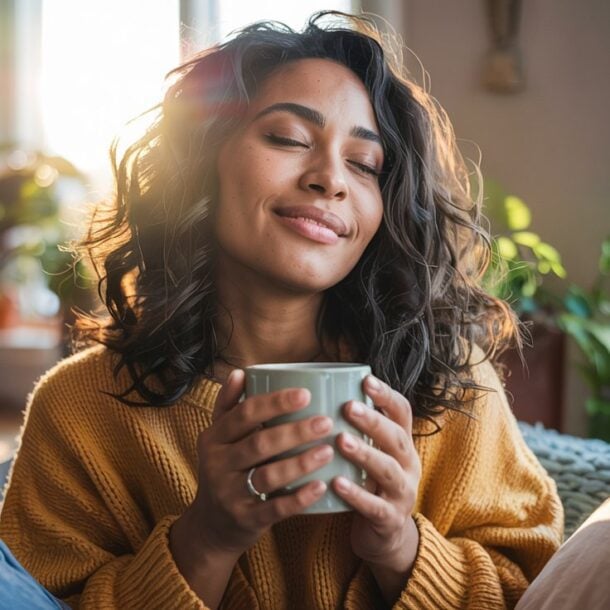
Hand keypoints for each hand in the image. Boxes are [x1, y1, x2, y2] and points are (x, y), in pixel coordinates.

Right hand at [182, 369, 334, 558]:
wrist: (210, 526)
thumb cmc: (223, 470)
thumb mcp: (217, 438)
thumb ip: (228, 405)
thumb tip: (242, 372)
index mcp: (214, 438)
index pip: (244, 414)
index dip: (275, 403)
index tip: (306, 394)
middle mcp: (218, 464)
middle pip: (260, 443)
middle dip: (295, 431)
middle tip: (326, 421)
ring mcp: (230, 494)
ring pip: (268, 476)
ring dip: (300, 463)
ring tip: (328, 450)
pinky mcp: (246, 520)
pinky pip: (275, 508)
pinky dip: (299, 498)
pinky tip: (320, 486)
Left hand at [332, 375, 420, 597]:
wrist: (384, 537)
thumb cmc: (367, 483)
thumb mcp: (369, 453)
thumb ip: (354, 428)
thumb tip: (317, 390)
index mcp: (402, 444)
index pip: (402, 412)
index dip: (386, 396)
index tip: (366, 380)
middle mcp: (408, 465)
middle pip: (396, 438)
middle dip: (373, 421)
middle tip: (348, 407)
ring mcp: (402, 493)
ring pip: (388, 470)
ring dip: (365, 453)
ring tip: (341, 440)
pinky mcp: (390, 520)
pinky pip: (375, 507)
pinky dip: (356, 495)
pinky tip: (336, 483)